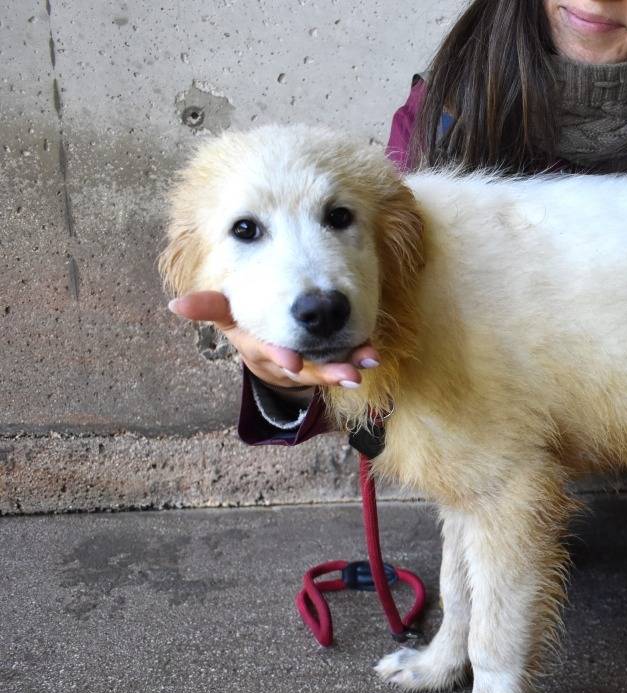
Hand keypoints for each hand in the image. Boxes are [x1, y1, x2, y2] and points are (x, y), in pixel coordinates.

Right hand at [167, 291, 378, 391]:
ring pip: (325, 371)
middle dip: (324, 371)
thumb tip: (175, 305)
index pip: (266, 354)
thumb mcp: (228, 314)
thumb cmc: (248, 323)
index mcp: (257, 347)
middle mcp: (281, 362)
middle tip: (347, 374)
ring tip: (367, 362)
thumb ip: (209, 308)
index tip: (293, 363)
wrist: (269, 351)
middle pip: (303, 370)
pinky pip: (341, 364)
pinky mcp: (325, 363)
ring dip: (346, 368)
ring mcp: (305, 366)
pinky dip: (357, 358)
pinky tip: (372, 355)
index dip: (279, 359)